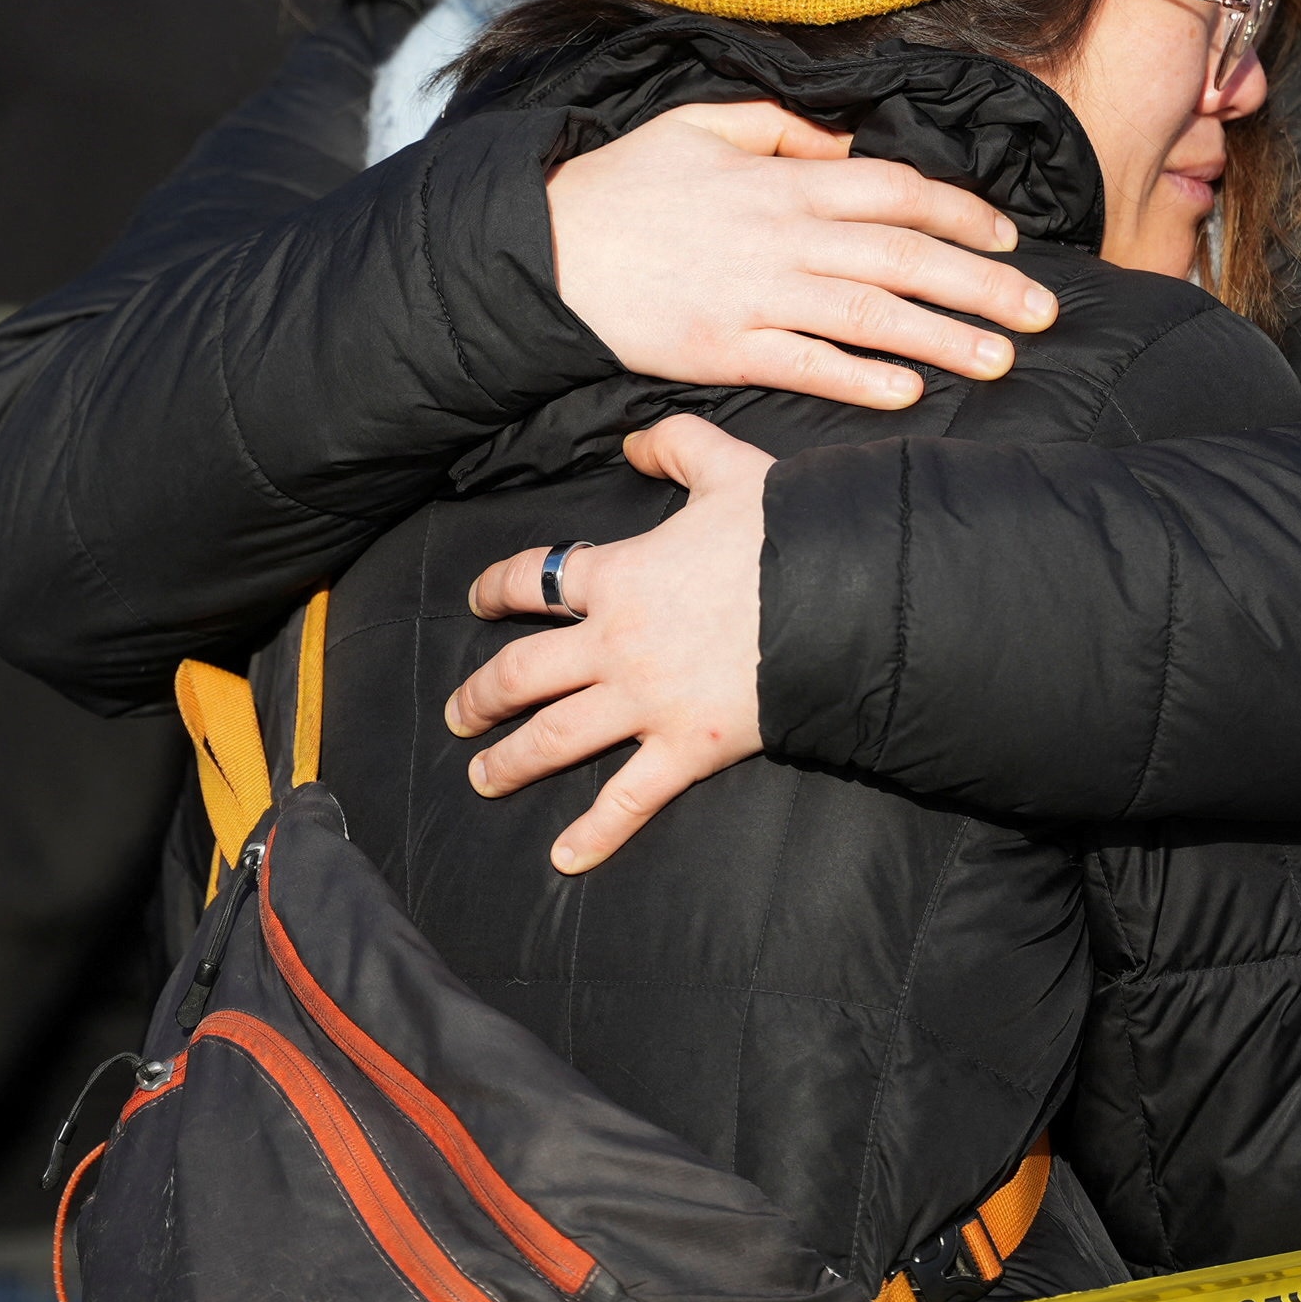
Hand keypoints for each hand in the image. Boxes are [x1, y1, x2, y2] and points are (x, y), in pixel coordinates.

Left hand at [450, 416, 769, 872]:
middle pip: (522, 675)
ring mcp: (646, 702)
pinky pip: (629, 799)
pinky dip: (594, 832)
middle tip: (457, 716)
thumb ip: (676, 445)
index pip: (533, 579)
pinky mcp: (687, 748)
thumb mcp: (729, 466)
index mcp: (617, 576)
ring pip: (555, 739)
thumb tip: (633, 443)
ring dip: (510, 762)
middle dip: (481, 697)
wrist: (843, 594)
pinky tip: (564, 858)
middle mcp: (615, 644)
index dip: (495, 588)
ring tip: (482, 778)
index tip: (477, 599)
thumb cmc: (786, 529)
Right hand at [548, 101, 1056, 411]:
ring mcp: (755, 294)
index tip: (1008, 240)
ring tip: (1000, 361)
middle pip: (903, 256)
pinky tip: (907, 391)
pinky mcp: (723, 347)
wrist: (544, 250)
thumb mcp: (701, 126)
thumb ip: (780, 128)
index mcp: (783, 180)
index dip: (962, 215)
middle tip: (1043, 314)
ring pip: (869, 314)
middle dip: (983, 286)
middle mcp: (781, 235)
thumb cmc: (622, 186)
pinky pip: (805, 364)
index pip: (897, 191)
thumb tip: (844, 142)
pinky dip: (859, 378)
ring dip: (942, 338)